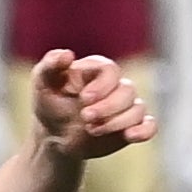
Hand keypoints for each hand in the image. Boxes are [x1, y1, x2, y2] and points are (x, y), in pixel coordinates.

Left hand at [31, 51, 149, 161]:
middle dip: (107, 107)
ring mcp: (125, 106)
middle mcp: (115, 86)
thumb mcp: (42, 83)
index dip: (102, 85)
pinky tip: (130, 136)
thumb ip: (50, 65)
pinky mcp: (131, 126)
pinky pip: (149, 125)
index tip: (84, 98)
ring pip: (137, 109)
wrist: (54, 137)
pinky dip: (145, 130)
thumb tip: (67, 55)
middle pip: (127, 91)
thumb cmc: (49, 104)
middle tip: (85, 117)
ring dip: (116, 122)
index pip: (111, 70)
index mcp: (97, 71)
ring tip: (92, 130)